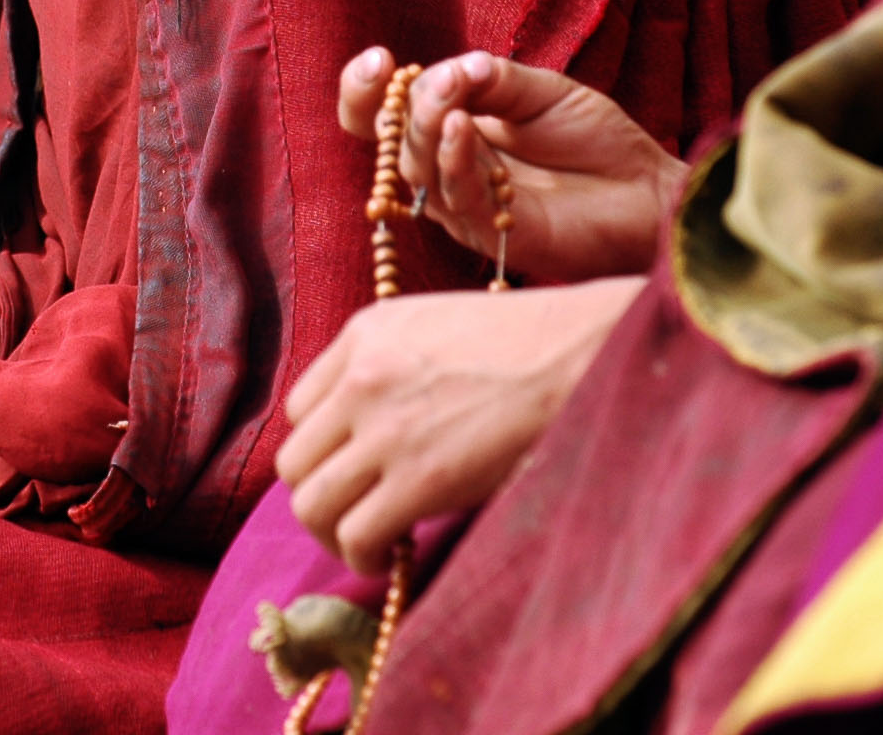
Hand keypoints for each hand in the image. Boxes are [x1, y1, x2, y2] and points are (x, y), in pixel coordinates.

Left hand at [279, 277, 641, 572]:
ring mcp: (386, 429)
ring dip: (333, 532)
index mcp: (365, 331)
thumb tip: (369, 429)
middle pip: (295, 460)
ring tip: (371, 538)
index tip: (357, 467)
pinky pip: (354, 535)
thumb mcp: (438, 326)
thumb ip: (392, 364)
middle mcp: (361, 377)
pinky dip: (364, 556)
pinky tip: (393, 553)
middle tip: (361, 509)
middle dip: (323, 493)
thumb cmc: (532, 343)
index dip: (327, 447)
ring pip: (310, 503)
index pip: (301, 407)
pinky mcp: (419, 480)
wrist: (587, 354)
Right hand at [339, 49, 685, 281]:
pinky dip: (454, 161)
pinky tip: (464, 129)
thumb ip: (495, 79)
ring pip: (419, 171)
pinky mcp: (492, 235)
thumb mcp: (543, 91)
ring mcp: (466, 206)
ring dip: (428, 130)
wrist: (647, 191)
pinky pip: (457, 199)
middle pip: (396, 143)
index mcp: (451, 130)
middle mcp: (448, 170)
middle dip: (408, 107)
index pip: (380, 117)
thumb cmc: (596, 142)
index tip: (378, 60)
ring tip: (452, 99)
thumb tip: (452, 68)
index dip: (363, 92)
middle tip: (443, 85)